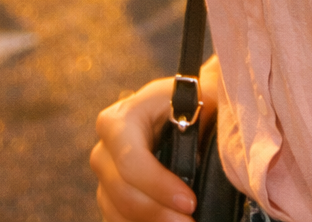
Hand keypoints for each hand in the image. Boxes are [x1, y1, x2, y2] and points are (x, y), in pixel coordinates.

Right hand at [91, 77, 195, 220]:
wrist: (178, 107)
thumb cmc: (190, 102)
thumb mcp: (197, 101)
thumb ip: (201, 123)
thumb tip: (207, 156)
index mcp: (120, 119)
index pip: (131, 160)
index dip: (158, 185)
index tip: (190, 202)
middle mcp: (104, 149)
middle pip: (122, 192)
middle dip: (158, 213)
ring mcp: (104, 176)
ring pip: (118, 212)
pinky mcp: (109, 196)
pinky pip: (118, 219)